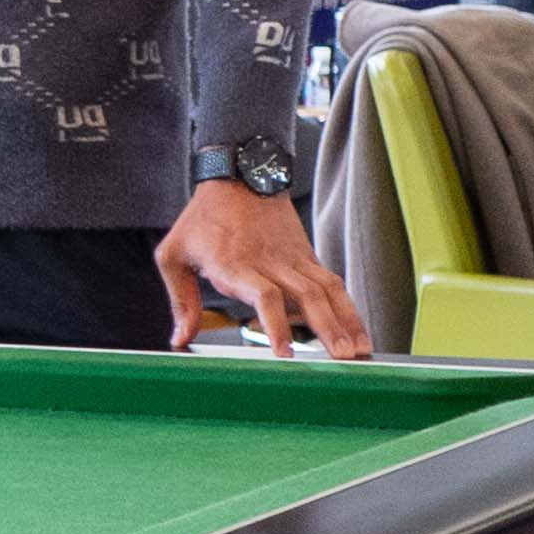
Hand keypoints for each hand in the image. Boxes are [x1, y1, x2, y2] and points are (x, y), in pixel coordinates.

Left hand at [162, 180, 371, 355]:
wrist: (239, 175)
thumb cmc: (203, 217)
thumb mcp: (174, 254)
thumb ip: (180, 300)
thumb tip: (180, 339)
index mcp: (236, 264)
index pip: (264, 296)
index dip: (276, 324)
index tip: (284, 353)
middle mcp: (270, 262)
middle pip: (307, 296)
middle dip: (327, 329)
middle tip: (341, 359)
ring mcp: (293, 259)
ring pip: (327, 290)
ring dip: (346, 321)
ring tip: (360, 350)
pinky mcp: (306, 256)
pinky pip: (332, 282)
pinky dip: (348, 307)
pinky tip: (358, 331)